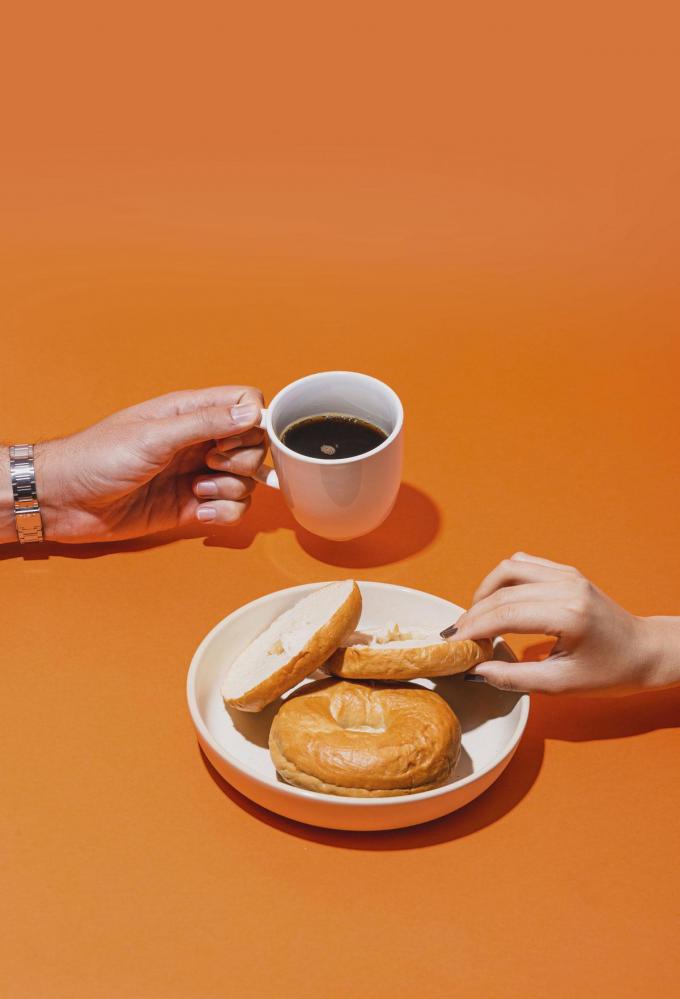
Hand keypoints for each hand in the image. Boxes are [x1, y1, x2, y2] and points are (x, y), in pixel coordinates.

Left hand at [29, 386, 265, 542]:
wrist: (65, 500)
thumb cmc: (97, 458)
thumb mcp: (154, 435)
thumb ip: (206, 423)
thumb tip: (252, 411)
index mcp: (189, 412)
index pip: (246, 403)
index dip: (251, 423)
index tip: (229, 440)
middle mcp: (198, 441)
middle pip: (254, 446)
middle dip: (242, 461)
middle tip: (209, 465)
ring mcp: (197, 474)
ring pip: (246, 481)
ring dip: (230, 490)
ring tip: (195, 490)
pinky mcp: (191, 506)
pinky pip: (231, 509)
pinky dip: (222, 513)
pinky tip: (197, 512)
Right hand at [455, 552, 679, 694]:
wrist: (645, 652)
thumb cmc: (611, 672)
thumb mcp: (561, 684)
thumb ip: (514, 678)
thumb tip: (476, 670)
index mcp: (569, 614)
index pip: (506, 614)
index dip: (474, 628)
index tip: (452, 643)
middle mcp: (567, 586)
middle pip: (503, 592)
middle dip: (473, 614)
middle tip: (456, 635)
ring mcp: (567, 575)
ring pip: (508, 569)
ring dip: (485, 591)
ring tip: (474, 618)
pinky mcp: (566, 572)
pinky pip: (523, 564)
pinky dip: (502, 580)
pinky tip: (495, 602)